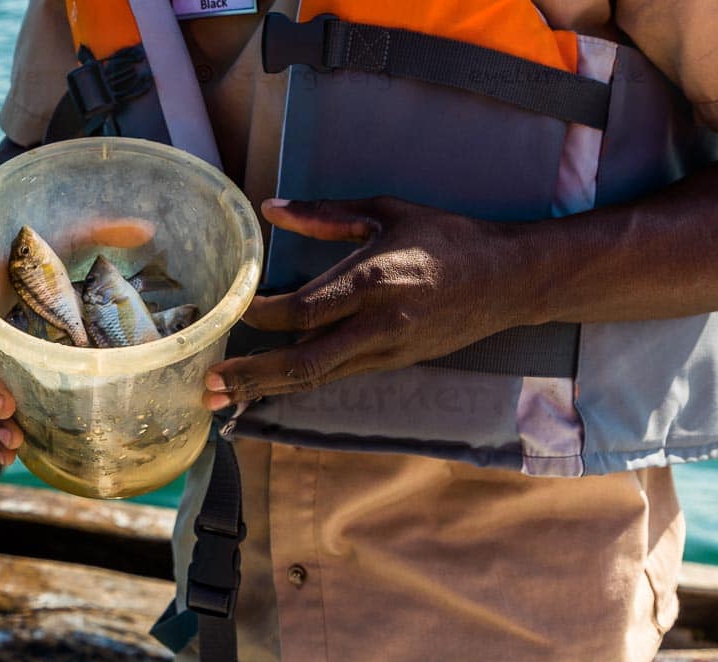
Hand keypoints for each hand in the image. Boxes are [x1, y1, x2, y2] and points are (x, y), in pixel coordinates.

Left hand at [204, 197, 531, 409]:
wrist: (509, 280)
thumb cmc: (446, 238)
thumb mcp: (385, 211)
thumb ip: (324, 215)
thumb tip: (270, 208)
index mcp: (372, 280)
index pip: (302, 310)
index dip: (260, 315)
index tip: (230, 310)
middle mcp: (377, 324)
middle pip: (303, 363)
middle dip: (251, 376)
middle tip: (208, 384)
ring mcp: (385, 350)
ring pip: (316, 379)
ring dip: (266, 388)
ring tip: (222, 396)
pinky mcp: (392, 363)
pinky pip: (335, 376)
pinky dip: (296, 382)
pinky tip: (265, 385)